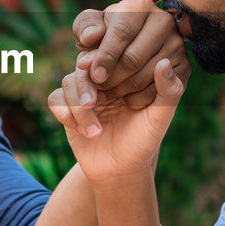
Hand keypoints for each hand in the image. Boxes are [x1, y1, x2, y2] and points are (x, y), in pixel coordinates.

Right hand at [47, 58, 183, 183]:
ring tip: (95, 131)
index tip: (104, 80)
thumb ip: (168, 91)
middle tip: (93, 103)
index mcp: (124, 74)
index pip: (110, 54)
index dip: (104, 62)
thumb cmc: (143, 141)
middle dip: (86, 85)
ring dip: (78, 107)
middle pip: (85, 65)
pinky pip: (56, 99)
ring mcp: (84, 93)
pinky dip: (65, 114)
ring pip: (69, 82)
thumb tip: (165, 63)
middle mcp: (103, 80)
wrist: (119, 171)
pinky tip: (82, 132)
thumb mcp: (160, 117)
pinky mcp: (67, 108)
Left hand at [73, 0, 189, 109]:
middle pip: (132, 58)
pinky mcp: (184, 68)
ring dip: (120, 90)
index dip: (105, 56)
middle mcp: (163, 20)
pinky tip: (126, 96)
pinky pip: (157, 91)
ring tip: (108, 91)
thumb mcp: (87, 34)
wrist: (123, 66)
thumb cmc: (102, 46)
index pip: (121, 32)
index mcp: (138, 5)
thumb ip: (85, 29)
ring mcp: (177, 44)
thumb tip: (92, 36)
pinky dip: (137, 98)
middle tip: (97, 87)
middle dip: (110, 78)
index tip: (92, 74)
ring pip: (144, 77)